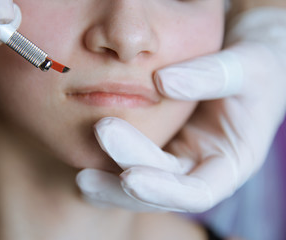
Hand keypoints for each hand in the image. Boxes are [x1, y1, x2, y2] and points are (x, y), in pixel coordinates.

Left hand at [76, 7, 285, 212]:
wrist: (245, 67)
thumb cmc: (257, 67)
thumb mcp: (248, 66)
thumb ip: (212, 75)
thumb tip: (161, 82)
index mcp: (231, 163)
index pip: (198, 193)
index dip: (163, 190)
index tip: (129, 176)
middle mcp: (203, 168)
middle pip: (162, 187)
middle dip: (128, 169)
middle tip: (99, 133)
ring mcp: (181, 159)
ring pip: (144, 182)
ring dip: (112, 183)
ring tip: (81, 175)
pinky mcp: (164, 145)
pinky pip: (135, 162)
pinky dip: (111, 168)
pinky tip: (85, 166)